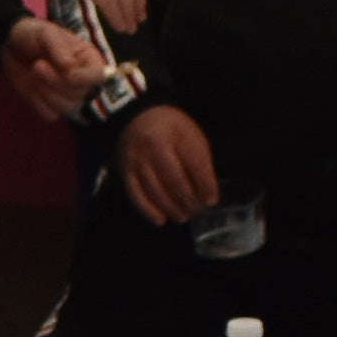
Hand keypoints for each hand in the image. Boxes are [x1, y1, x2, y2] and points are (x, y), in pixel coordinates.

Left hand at [5, 16, 113, 121]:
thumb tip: (70, 68)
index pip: (100, 77)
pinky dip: (38, 103)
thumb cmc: (34, 35)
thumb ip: (60, 49)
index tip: (67, 72)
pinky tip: (31, 87)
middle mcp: (83, 80)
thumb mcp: (47, 33)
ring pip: (68, 108)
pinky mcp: (52, 105)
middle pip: (80, 94)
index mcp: (89, 59)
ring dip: (47, 93)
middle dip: (56, 82)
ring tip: (33, 73)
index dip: (85, 79)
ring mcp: (68, 95)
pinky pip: (51, 115)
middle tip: (37, 65)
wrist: (11, 45)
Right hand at [117, 102, 219, 229]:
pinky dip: (148, 210)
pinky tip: (160, 220)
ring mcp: (137, 160)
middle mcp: (154, 147)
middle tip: (197, 211)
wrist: (137, 117)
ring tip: (183, 216)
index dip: (205, 185)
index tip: (211, 200)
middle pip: (174, 179)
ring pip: (155, 190)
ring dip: (171, 207)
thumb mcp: (190, 135)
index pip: (195, 163)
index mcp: (176, 135)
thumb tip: (207, 193)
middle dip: (188, 199)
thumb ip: (199, 161)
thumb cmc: (170, 128)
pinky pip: (136, 195)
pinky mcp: (125, 172)